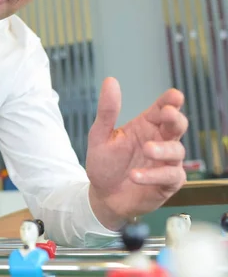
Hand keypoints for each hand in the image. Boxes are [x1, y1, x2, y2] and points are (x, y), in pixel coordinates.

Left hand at [85, 77, 187, 228]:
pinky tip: (135, 175)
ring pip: (177, 150)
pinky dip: (154, 175)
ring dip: (162, 149)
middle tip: (167, 114)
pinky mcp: (167, 183)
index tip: (174, 96)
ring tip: (146, 149)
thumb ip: (107, 111)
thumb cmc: (104, 164)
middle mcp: (159, 141)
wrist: (102, 196)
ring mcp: (165, 162)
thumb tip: (110, 81)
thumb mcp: (99, 135)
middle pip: (178, 125)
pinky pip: (170, 176)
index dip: (170, 101)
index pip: (163, 108)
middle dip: (175, 118)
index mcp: (145, 126)